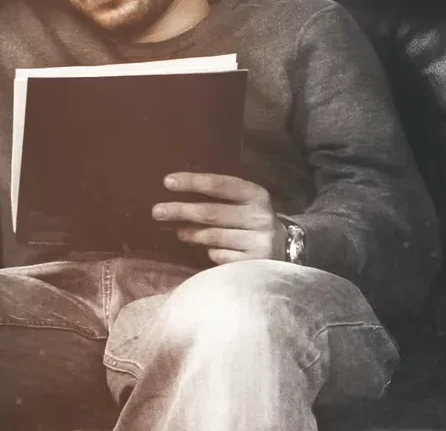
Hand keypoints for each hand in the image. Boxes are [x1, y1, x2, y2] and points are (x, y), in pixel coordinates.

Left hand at [152, 173, 286, 264]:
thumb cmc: (254, 220)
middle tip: (157, 211)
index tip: (167, 182)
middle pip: (212, 212)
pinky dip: (212, 252)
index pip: (220, 185)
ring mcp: (258, 242)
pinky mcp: (254, 264)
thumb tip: (178, 194)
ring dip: (192, 234)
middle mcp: (259, 217)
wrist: (288, 248)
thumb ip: (220, 197)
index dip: (193, 182)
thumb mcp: (246, 203)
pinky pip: (221, 256)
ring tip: (180, 232)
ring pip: (214, 237)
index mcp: (257, 195)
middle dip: (181, 210)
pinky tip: (209, 250)